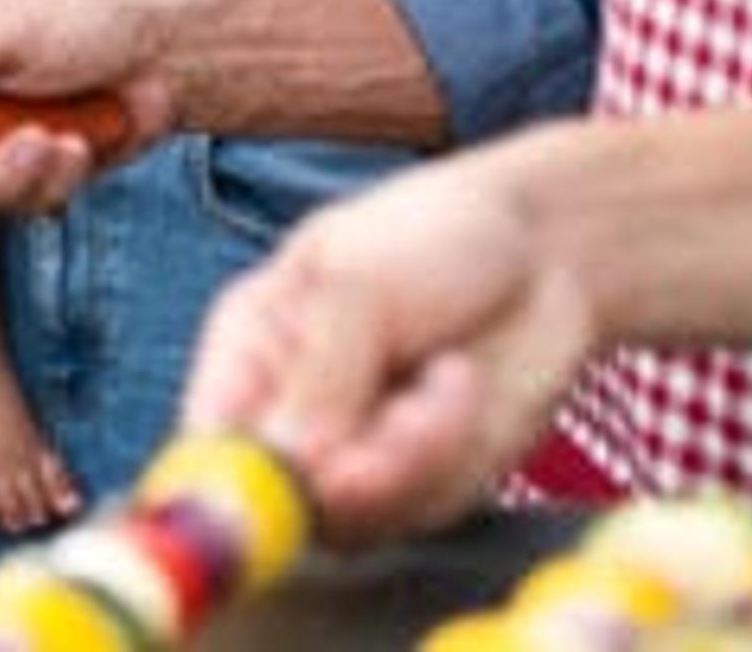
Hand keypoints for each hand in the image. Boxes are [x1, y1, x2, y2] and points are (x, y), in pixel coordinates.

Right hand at [180, 137, 597, 543]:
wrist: (543, 251)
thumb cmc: (434, 236)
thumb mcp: (361, 278)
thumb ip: (321, 371)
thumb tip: (291, 461)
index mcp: (247, 352)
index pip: (208, 443)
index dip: (227, 481)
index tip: (282, 477)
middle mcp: (289, 418)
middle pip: (279, 501)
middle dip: (347, 471)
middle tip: (406, 419)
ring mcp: (353, 459)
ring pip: (356, 514)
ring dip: (414, 455)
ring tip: (450, 374)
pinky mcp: (419, 486)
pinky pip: (420, 509)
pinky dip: (452, 455)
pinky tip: (462, 384)